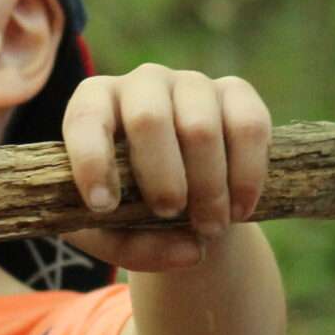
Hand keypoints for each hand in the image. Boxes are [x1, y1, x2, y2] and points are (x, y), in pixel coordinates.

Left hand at [61, 65, 270, 272]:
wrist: (180, 193)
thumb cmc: (132, 209)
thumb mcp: (112, 236)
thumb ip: (135, 249)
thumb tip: (191, 251)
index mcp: (94, 105)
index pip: (85, 119)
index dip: (92, 160)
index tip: (103, 206)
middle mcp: (141, 84)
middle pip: (148, 120)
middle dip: (162, 179)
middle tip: (171, 214)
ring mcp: (191, 83)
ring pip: (200, 128)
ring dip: (209, 188)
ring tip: (211, 226)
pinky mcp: (235, 92)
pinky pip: (248, 126)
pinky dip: (247, 176)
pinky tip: (240, 208)